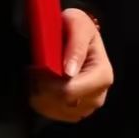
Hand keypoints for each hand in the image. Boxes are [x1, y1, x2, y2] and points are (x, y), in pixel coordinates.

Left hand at [28, 8, 112, 122]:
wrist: (75, 35)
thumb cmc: (77, 28)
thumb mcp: (77, 24)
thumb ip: (76, 45)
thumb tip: (70, 72)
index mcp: (103, 76)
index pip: (70, 91)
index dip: (48, 81)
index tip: (38, 66)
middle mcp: (98, 96)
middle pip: (61, 103)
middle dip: (43, 86)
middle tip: (36, 67)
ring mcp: (86, 108)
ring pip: (53, 110)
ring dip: (39, 93)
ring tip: (39, 73)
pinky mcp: (74, 113)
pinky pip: (50, 113)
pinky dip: (40, 100)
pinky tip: (41, 84)